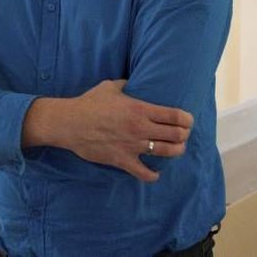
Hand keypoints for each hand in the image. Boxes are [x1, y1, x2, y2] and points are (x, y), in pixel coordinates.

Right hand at [22, 80, 192, 181]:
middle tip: (182, 134)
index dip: (187, 119)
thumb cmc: (88, 103)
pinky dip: (153, 174)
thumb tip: (134, 83)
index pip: (175, 116)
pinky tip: (154, 171)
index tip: (188, 120)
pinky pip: (145, 173)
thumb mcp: (110, 87)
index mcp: (139, 109)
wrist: (69, 123)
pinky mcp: (123, 160)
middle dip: (184, 135)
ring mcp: (133, 146)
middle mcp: (140, 128)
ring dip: (176, 151)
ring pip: (167, 152)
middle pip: (176, 135)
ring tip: (175, 149)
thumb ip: (126, 85)